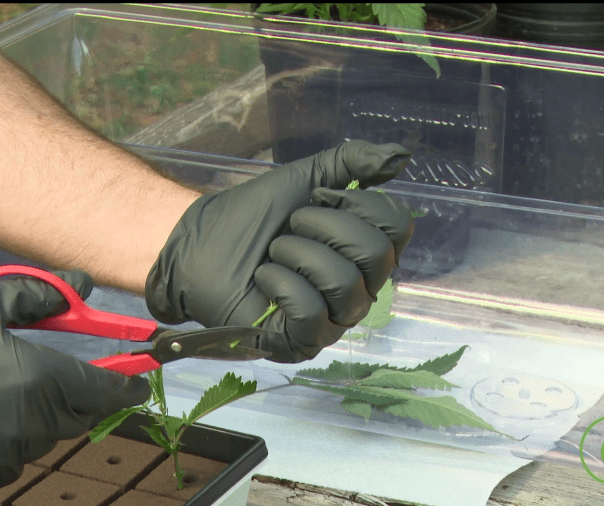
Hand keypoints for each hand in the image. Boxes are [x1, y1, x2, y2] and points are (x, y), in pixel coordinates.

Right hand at [0, 270, 149, 498]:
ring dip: (37, 419)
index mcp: (40, 379)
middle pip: (77, 417)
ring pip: (43, 439)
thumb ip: (43, 295)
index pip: (106, 391)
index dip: (127, 386)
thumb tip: (82, 286)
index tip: (138, 382)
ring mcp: (2, 456)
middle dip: (77, 397)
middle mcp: (29, 423)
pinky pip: (9, 461)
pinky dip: (5, 444)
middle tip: (50, 375)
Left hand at [146, 140, 414, 362]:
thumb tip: (402, 156)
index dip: (359, 203)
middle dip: (325, 226)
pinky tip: (264, 277)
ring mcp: (334, 320)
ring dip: (299, 253)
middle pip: (377, 254)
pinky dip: (283, 284)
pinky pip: (313, 313)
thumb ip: (353, 162)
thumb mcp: (306, 177)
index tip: (320, 197)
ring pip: (345, 283)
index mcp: (366, 251)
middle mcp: (361, 288)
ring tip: (273, 250)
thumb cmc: (254, 216)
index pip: (398, 226)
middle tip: (291, 226)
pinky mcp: (302, 342)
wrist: (202, 243)